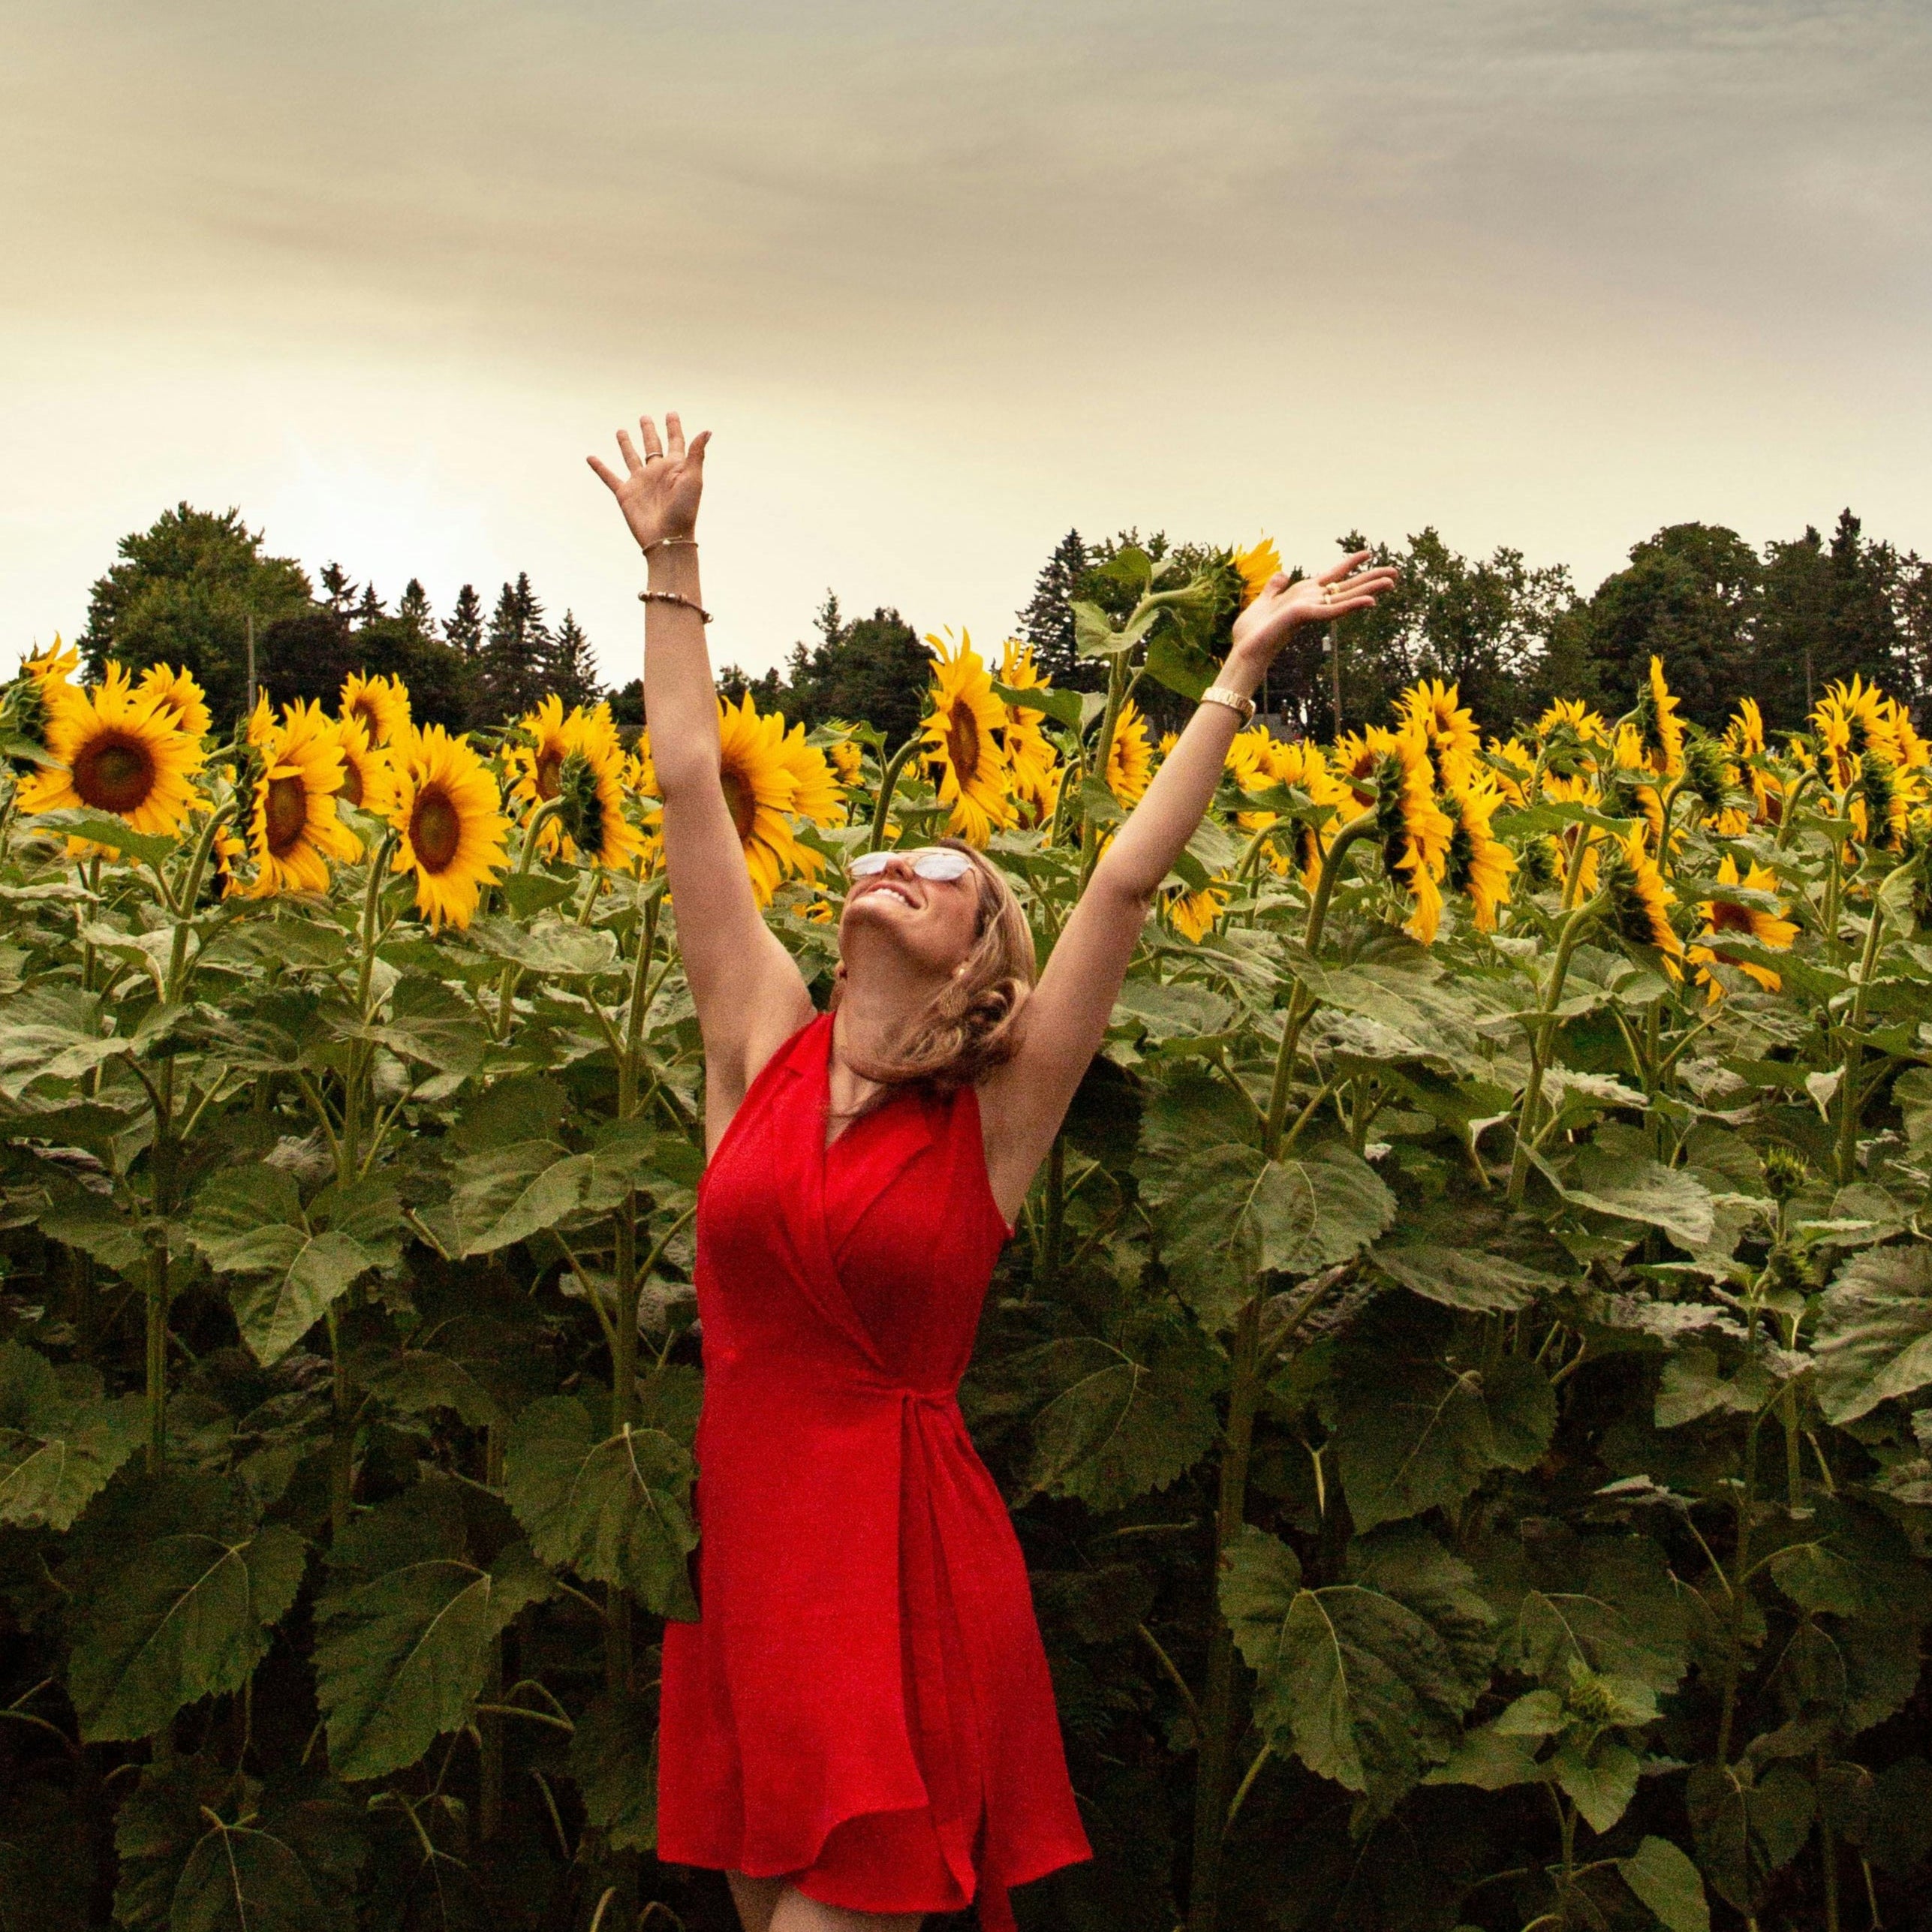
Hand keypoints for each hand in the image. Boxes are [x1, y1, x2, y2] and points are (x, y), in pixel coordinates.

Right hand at [588, 412, 710, 552]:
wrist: (667, 537)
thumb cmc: (684, 510)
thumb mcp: (693, 479)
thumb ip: (696, 454)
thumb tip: (707, 431)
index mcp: (675, 467)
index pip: (675, 441)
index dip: (673, 427)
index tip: (671, 414)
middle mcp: (657, 472)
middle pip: (651, 445)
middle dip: (649, 431)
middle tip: (645, 417)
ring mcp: (640, 482)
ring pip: (631, 457)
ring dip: (626, 444)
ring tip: (620, 430)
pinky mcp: (625, 493)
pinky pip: (609, 477)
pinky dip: (599, 467)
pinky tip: (590, 458)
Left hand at [1228, 549, 1397, 671]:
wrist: (1245, 648)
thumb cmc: (1253, 631)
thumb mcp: (1264, 601)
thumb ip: (1275, 587)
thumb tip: (1283, 573)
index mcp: (1304, 594)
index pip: (1332, 575)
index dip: (1350, 563)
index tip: (1368, 552)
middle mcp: (1313, 601)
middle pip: (1348, 586)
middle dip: (1371, 578)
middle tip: (1395, 572)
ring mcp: (1312, 609)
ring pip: (1347, 597)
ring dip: (1370, 589)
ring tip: (1392, 582)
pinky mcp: (1307, 616)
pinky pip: (1334, 610)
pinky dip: (1352, 605)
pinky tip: (1371, 601)